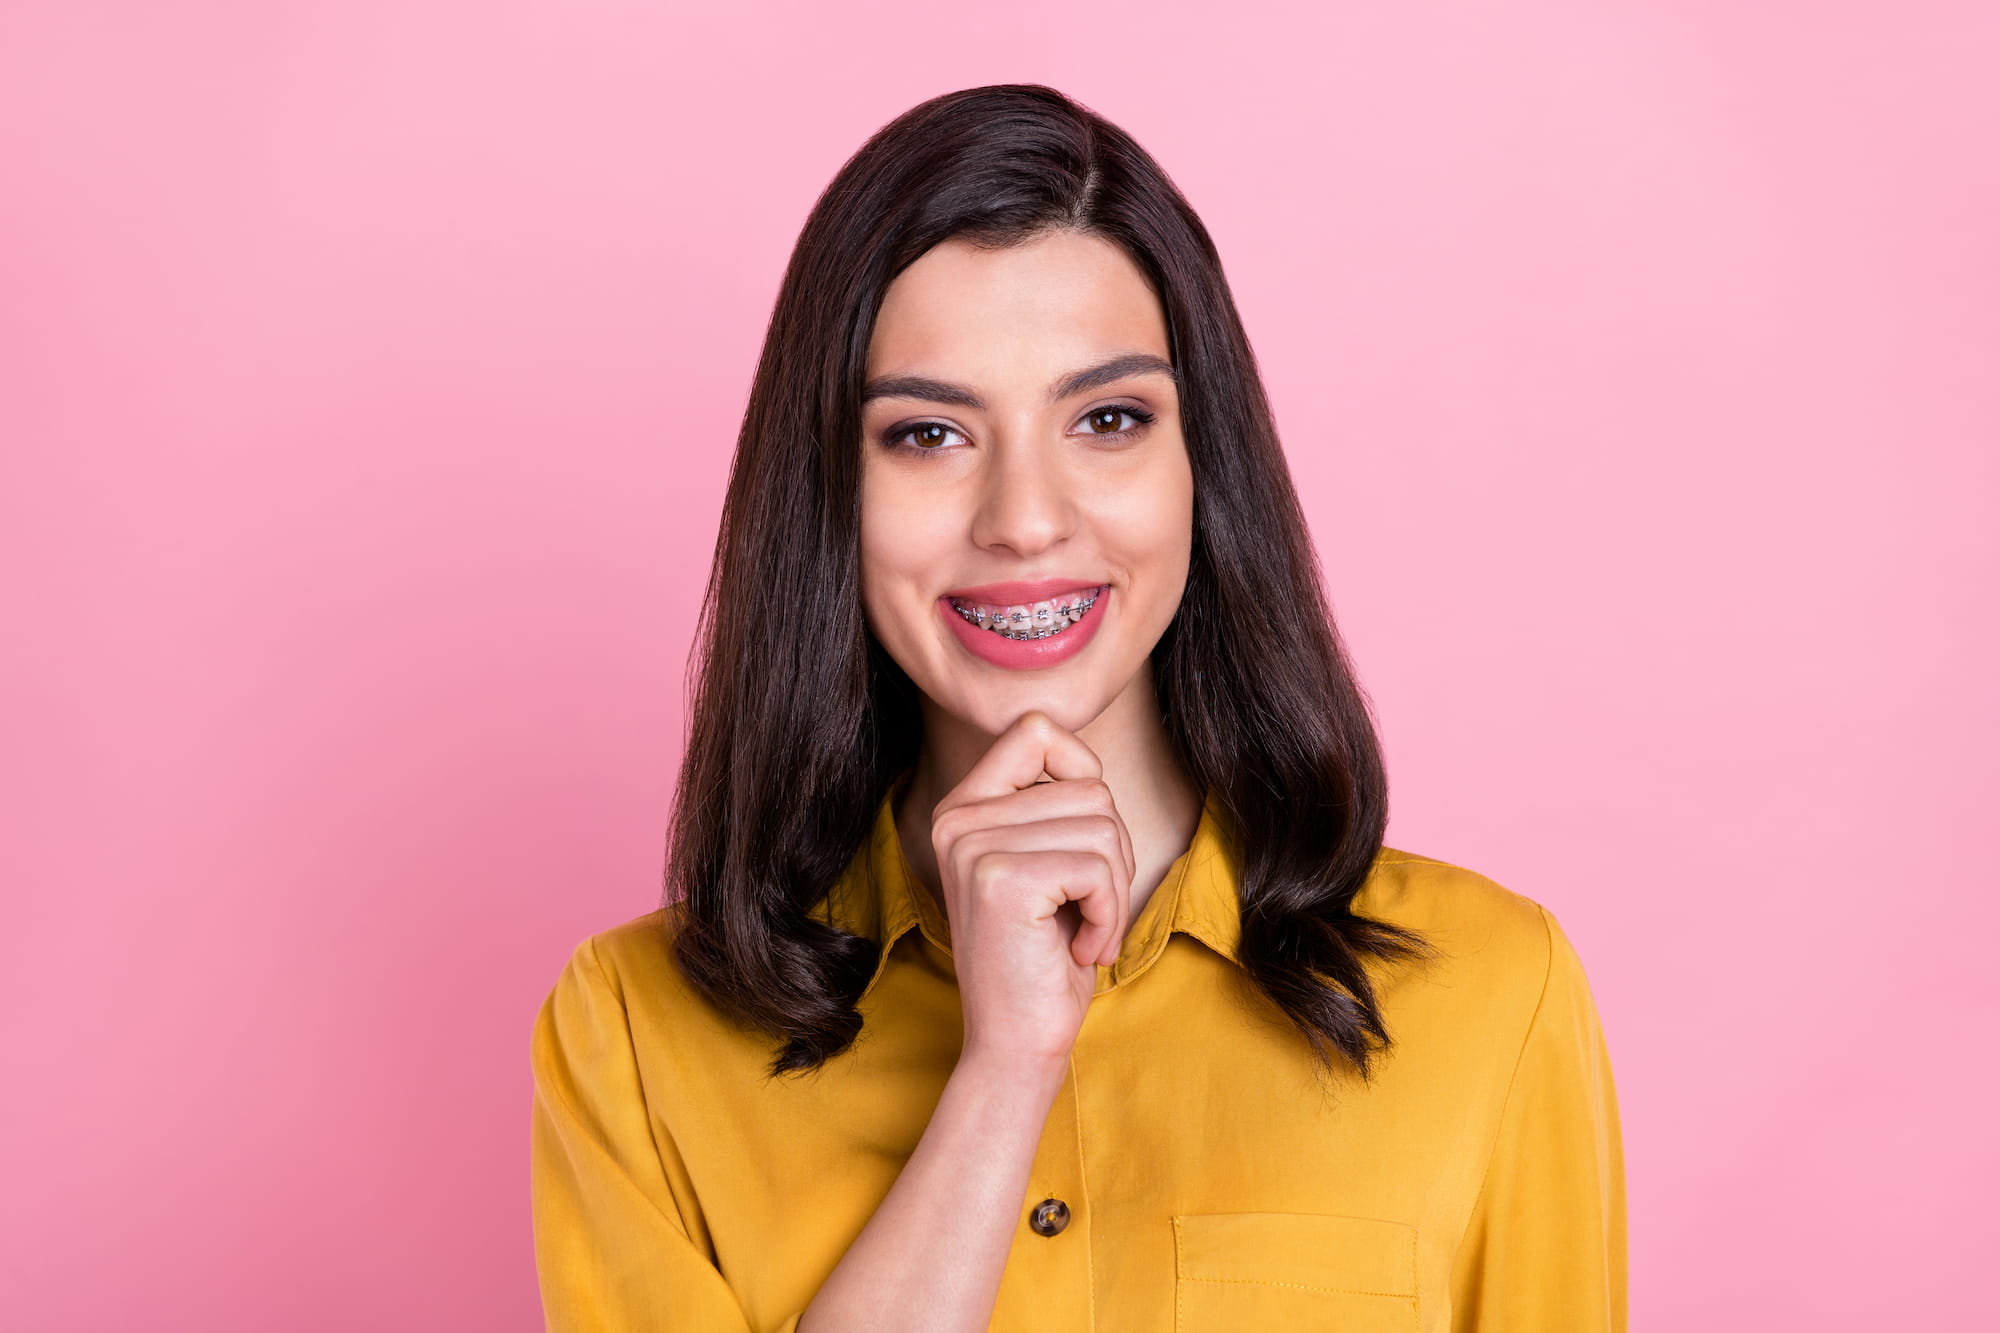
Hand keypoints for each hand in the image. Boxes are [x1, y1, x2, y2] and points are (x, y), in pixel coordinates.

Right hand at [927, 710, 1136, 1068]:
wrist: (1015, 1043)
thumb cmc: (1045, 956)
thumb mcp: (1047, 863)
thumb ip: (1053, 805)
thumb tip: (1082, 754)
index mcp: (962, 808)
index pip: (1037, 730)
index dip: (1083, 771)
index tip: (1082, 841)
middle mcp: (957, 818)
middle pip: (1088, 787)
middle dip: (1112, 853)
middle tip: (1086, 908)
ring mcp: (973, 846)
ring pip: (1102, 825)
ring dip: (1114, 889)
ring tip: (1083, 931)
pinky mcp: (1000, 880)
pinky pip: (1098, 866)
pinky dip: (1110, 913)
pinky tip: (1083, 949)